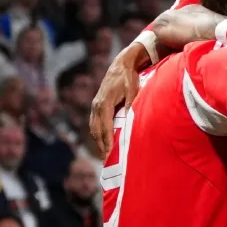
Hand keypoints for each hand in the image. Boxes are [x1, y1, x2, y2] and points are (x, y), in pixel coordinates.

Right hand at [90, 43, 150, 157]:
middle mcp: (96, 105)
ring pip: (94, 128)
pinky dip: (97, 134)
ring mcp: (94, 105)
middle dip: (102, 146)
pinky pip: (94, 123)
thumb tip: (129, 120)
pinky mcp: (96, 104)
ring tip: (104, 155)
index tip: (110, 155)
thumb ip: (130, 105)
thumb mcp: (132, 90)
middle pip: (97, 131)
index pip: (105, 128)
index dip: (107, 143)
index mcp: (104, 103)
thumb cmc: (129, 78)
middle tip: (107, 161)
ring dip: (98, 142)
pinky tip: (103, 141)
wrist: (120, 64)